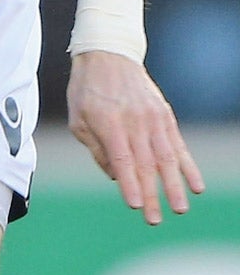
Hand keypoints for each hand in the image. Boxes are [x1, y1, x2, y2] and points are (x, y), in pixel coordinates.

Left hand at [67, 51, 204, 223]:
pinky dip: (188, 166)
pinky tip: (196, 185)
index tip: (134, 205)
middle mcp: (135, 121)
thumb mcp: (78, 120)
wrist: (109, 55)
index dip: (129, 183)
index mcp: (109, 123)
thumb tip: (116, 177)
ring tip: (180, 208)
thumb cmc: (87, 91)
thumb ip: (97, 150)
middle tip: (154, 219)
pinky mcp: (165, 116)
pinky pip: (178, 145)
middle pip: (145, 164)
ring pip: (166, 157)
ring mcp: (153, 118)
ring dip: (174, 185)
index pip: (121, 159)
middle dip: (151, 194)